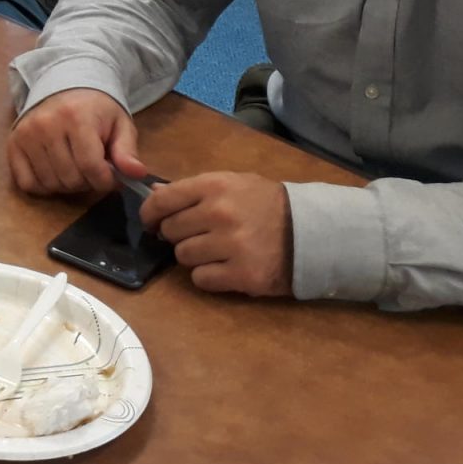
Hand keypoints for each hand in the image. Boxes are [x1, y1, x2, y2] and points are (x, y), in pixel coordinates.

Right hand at [7, 88, 140, 195]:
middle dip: (87, 182)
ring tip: (74, 168)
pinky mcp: (13, 144)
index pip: (91, 167)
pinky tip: (54, 172)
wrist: (64, 85)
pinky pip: (27, 183)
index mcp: (77, 118)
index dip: (105, 181)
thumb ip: (127, 150)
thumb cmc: (96, 109)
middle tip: (91, 170)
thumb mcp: (119, 124)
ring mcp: (26, 135)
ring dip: (66, 185)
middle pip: (70, 178)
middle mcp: (46, 125)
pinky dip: (43, 186)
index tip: (110, 178)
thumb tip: (138, 174)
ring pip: (50, 184)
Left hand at [140, 172, 293, 296]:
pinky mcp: (242, 275)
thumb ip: (194, 189)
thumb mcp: (233, 183)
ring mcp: (230, 245)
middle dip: (178, 235)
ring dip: (194, 257)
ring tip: (216, 252)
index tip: (151, 222)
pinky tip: (226, 268)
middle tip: (197, 236)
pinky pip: (201, 280)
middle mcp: (219, 213)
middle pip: (171, 231)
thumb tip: (153, 193)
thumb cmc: (267, 204)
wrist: (312, 232)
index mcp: (214, 185)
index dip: (150, 214)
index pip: (162, 200)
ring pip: (183, 257)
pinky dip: (209, 277)